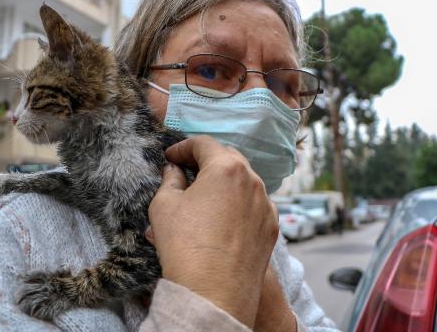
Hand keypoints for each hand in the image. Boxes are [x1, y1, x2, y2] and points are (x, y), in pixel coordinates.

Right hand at [147, 136, 278, 328]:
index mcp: (226, 168)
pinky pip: (254, 205)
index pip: (203, 144)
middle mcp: (253, 181)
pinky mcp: (271, 227)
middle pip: (228, 158)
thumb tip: (174, 171)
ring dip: (225, 182)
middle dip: (207, 160)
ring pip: (245, 182)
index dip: (183, 147)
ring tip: (205, 195)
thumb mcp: (164, 205)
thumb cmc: (186, 246)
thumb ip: (170, 180)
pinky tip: (223, 217)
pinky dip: (239, 203)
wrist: (214, 293)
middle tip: (187, 170)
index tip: (171, 156)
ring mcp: (266, 205)